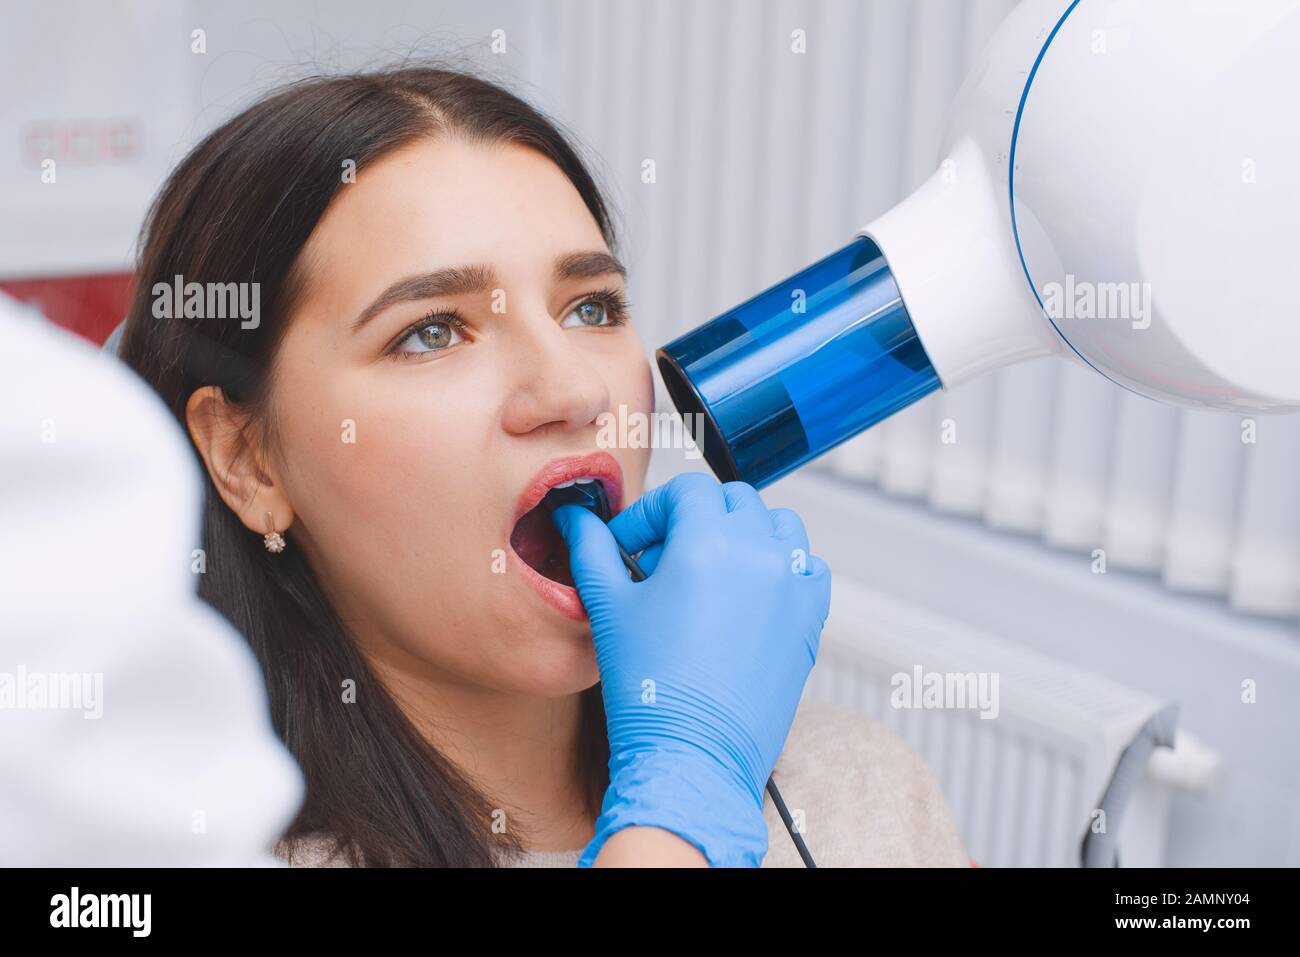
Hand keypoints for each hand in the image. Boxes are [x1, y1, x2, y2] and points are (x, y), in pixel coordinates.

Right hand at [551, 471, 831, 865]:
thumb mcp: (608, 608)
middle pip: (732, 500)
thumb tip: (574, 519)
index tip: (631, 546)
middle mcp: (759, 553)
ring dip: (744, 533)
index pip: (686, 490)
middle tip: (662, 562)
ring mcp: (792, 585)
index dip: (651, 512)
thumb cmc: (648, 690)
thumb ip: (592, 550)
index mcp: (708, 541)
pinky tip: (747, 597)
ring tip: (710, 572)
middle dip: (694, 519)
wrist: (692, 759)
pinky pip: (807, 568)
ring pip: (778, 525)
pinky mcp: (810, 619)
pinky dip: (782, 568)